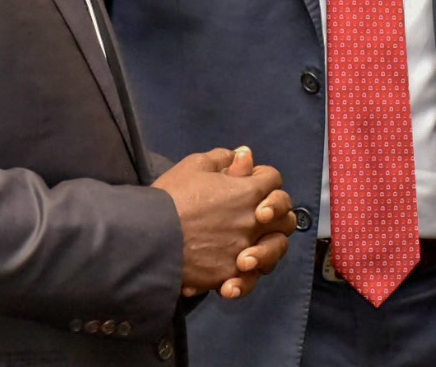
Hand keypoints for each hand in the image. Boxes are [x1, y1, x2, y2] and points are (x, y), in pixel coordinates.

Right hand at [153, 148, 295, 297]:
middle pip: (285, 217)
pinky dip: (244, 280)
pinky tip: (231, 281)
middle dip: (276, 213)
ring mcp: (243, 249)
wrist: (149, 236)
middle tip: (257, 215)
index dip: (263, 177)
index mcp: (248, 192)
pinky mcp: (228, 273)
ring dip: (267, 248)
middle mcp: (253, 222)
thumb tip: (244, 155)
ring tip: (248, 250)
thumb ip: (223, 159)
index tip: (247, 181)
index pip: (273, 180)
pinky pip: (249, 280)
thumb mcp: (195, 166)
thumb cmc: (172, 196)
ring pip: (275, 250)